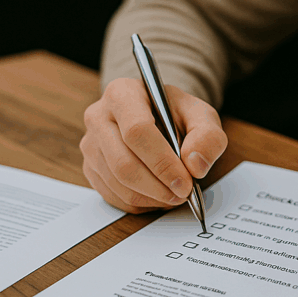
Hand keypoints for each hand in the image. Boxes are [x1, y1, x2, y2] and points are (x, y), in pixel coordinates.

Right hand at [80, 77, 227, 212]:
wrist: (156, 115)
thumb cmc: (176, 113)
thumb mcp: (201, 115)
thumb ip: (207, 136)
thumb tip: (195, 166)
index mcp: (122, 93)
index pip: (137, 131)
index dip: (162, 162)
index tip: (185, 181)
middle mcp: (98, 117)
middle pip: (123, 163)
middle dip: (158, 186)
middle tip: (183, 194)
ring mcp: (90, 144)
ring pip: (117, 184)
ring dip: (151, 197)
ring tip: (174, 194)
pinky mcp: (90, 168)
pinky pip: (112, 195)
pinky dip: (140, 203)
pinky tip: (158, 195)